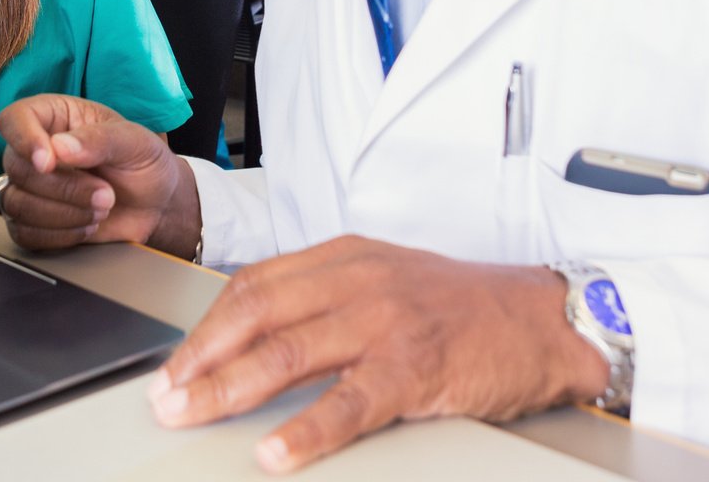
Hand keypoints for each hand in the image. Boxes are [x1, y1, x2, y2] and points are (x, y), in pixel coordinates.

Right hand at [0, 94, 197, 255]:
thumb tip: (59, 147)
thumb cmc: (143, 162)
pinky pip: (23, 233)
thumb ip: (99, 139)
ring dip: (62, 214)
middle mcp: (35, 150)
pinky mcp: (33, 222)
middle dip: (64, 188)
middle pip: (17, 168)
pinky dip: (57, 236)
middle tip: (106, 194)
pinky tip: (86, 228)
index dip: (24, 139)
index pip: (14, 119)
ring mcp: (31, 188)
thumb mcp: (134, 141)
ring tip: (101, 210)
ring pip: (15, 203)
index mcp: (54, 117)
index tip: (49, 161)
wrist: (156, 205)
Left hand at [148, 239, 608, 473]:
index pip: (254, 285)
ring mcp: (386, 322)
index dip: (206, 326)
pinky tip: (274, 452)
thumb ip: (325, 296)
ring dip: (229, 388)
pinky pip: (348, 404)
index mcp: (345, 256)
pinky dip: (305, 430)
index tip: (174, 363)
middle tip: (164, 396)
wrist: (543, 318)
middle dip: (201, 358)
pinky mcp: (415, 368)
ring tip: (191, 416)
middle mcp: (358, 280)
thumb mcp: (386, 279)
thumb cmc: (463, 306)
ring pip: (288, 353)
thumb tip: (255, 337)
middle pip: (257, 314)